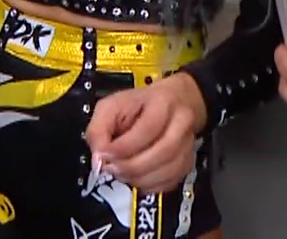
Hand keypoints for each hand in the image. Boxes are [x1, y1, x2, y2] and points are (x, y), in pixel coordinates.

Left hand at [83, 75, 208, 191]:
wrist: (172, 103)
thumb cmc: (139, 105)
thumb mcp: (111, 106)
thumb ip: (99, 129)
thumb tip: (99, 159)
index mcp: (162, 102)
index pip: (148, 128)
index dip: (124, 147)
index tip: (105, 155)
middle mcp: (181, 123)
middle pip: (163, 152)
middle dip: (132, 166)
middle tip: (112, 168)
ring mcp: (187, 145)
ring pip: (168, 171)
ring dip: (140, 178)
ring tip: (122, 173)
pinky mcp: (187, 163)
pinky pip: (170, 182)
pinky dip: (149, 185)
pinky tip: (136, 178)